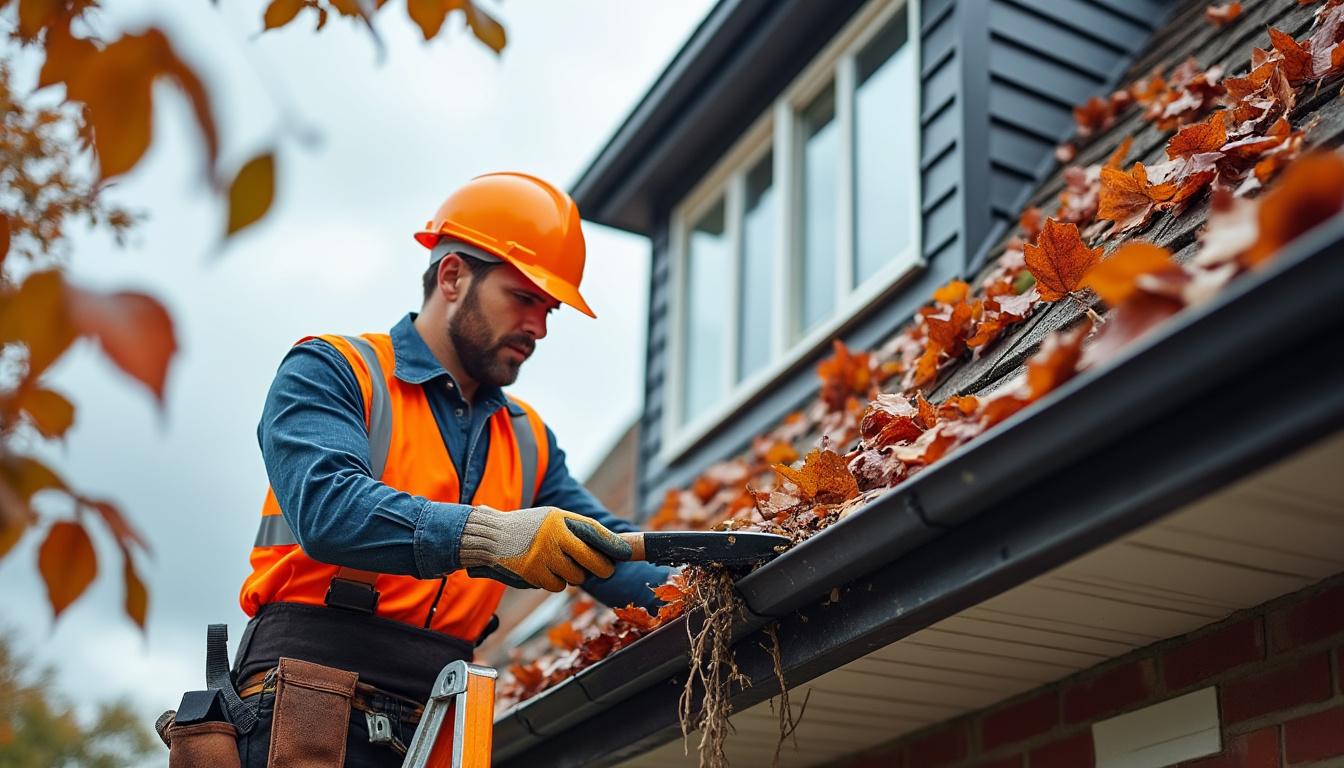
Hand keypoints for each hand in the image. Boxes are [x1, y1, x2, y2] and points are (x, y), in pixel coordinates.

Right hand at [458, 505, 631, 590]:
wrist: (490, 536)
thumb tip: (605, 549)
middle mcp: (552, 536)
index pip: (593, 531)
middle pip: (590, 560)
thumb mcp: (549, 519)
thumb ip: (573, 530)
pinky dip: (555, 582)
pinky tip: (545, 572)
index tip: (626, 553)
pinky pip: (556, 585)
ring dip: (573, 575)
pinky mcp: (532, 573)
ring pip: (574, 576)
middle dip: (602, 568)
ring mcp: (542, 556)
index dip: (612, 543)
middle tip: (606, 571)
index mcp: (559, 519)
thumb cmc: (526, 528)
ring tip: (561, 565)